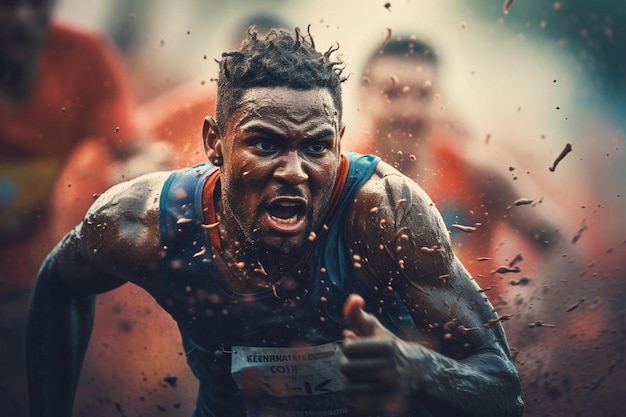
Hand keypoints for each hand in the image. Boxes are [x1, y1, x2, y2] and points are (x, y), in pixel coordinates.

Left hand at [340, 294, 417, 415]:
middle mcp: (390, 368)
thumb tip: (354, 298)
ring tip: (359, 376)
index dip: (349, 346)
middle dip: (348, 364)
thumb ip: (358, 314)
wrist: (419, 374)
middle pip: (346, 368)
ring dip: (350, 381)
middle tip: (358, 363)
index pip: (348, 347)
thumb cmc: (389, 348)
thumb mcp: (376, 329)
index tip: (357, 347)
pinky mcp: (388, 406)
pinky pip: (355, 404)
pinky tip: (362, 388)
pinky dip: (353, 397)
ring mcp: (390, 390)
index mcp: (387, 346)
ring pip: (348, 387)